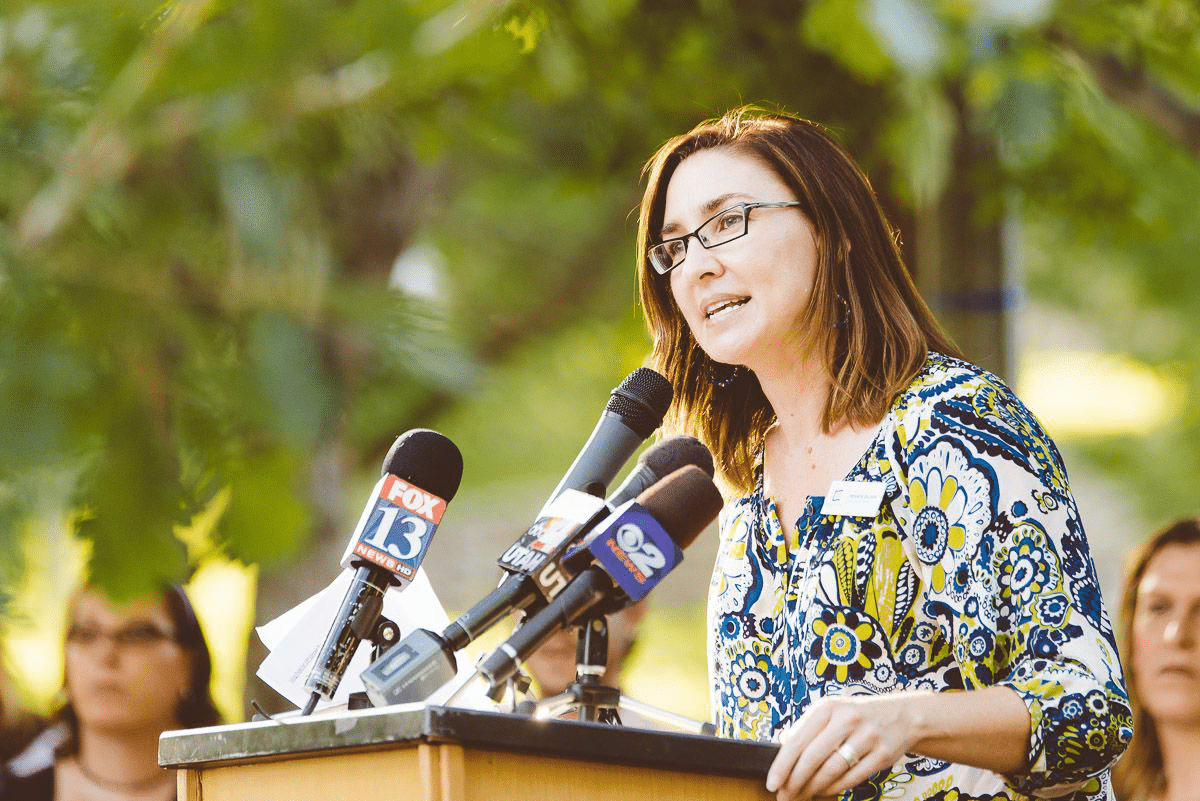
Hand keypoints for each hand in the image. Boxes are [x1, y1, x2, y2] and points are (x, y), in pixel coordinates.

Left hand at [765, 692, 924, 800]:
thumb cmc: (857, 716)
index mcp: (828, 707)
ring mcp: (867, 737)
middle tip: (784, 796)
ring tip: (802, 796)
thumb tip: (783, 748)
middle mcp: (847, 719)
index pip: (797, 740)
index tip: (772, 783)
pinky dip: (834, 788)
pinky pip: (852, 778)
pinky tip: (824, 792)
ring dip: (813, 788)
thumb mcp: (832, 711)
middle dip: (794, 782)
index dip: (782, 765)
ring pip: (831, 770)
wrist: (902, 715)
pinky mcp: (882, 754)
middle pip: (812, 758)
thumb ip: (808, 727)